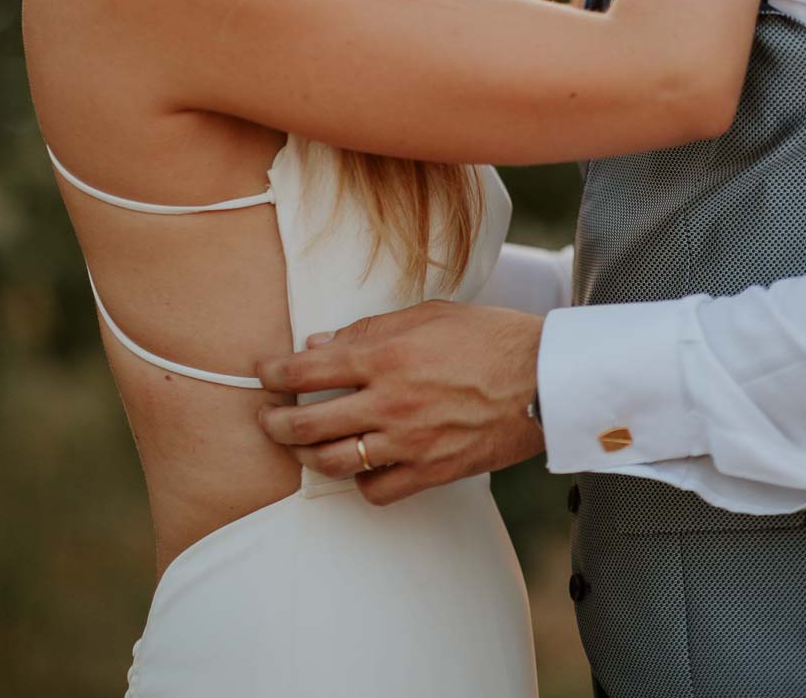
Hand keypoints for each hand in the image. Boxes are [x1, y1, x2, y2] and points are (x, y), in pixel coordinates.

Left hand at [256, 301, 544, 506]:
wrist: (542, 379)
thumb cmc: (490, 337)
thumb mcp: (429, 315)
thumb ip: (371, 330)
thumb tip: (321, 343)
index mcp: (385, 358)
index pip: (309, 369)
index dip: (275, 372)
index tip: (262, 373)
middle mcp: (388, 404)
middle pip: (309, 424)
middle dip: (276, 422)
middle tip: (267, 418)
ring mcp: (408, 443)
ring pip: (334, 463)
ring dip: (308, 456)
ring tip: (302, 447)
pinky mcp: (430, 472)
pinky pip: (377, 490)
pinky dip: (361, 482)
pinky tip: (361, 467)